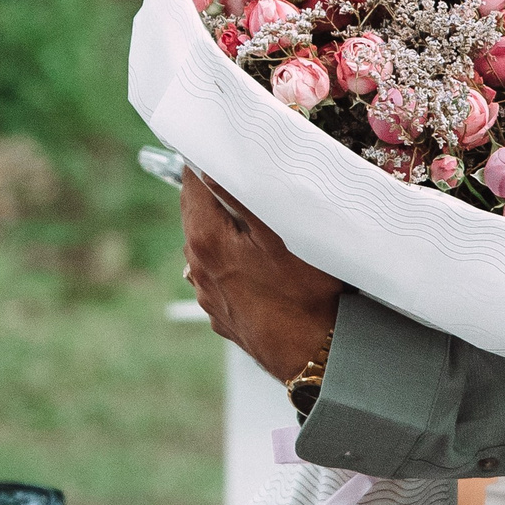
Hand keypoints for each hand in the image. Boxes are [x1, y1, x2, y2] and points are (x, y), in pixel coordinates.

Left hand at [181, 170, 344, 381]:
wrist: (313, 356)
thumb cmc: (305, 296)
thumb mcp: (280, 234)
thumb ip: (243, 198)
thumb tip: (212, 168)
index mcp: (206, 241)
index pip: (191, 184)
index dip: (203, 160)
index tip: (220, 147)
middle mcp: (197, 268)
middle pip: (197, 214)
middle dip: (215, 194)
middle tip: (244, 179)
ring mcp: (207, 294)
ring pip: (207, 245)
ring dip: (224, 229)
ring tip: (257, 224)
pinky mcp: (220, 313)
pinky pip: (218, 274)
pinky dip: (232, 260)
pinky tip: (260, 264)